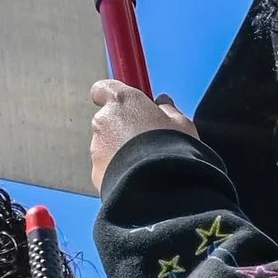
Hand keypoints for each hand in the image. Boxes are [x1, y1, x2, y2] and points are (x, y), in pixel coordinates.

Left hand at [89, 77, 189, 193]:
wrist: (160, 188)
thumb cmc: (173, 149)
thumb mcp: (181, 124)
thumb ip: (168, 110)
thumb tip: (163, 102)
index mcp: (122, 101)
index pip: (103, 88)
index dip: (114, 96)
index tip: (128, 105)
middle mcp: (103, 120)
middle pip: (108, 120)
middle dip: (123, 128)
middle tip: (147, 141)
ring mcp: (97, 148)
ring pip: (107, 146)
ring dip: (121, 152)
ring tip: (145, 164)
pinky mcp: (96, 172)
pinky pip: (107, 168)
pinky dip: (118, 171)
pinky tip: (138, 179)